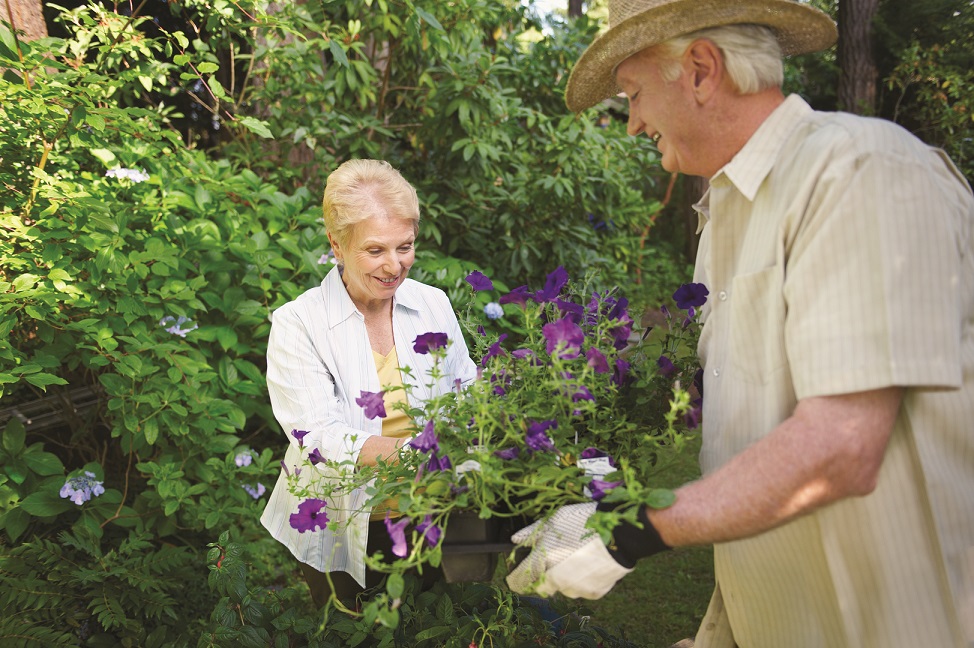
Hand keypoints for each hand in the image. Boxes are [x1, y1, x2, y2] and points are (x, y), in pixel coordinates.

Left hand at [505, 502, 632, 598]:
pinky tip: (590, 564)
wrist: (617, 533)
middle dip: (544, 577)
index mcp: (543, 563)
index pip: (519, 581)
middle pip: (543, 586)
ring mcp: (576, 589)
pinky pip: (582, 589)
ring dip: (565, 578)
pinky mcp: (593, 593)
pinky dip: (583, 580)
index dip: (516, 579)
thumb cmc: (582, 522)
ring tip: (578, 557)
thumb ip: (531, 534)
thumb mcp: (553, 520)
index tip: (516, 578)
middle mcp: (557, 582)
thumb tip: (514, 541)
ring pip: (564, 587)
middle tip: (555, 561)